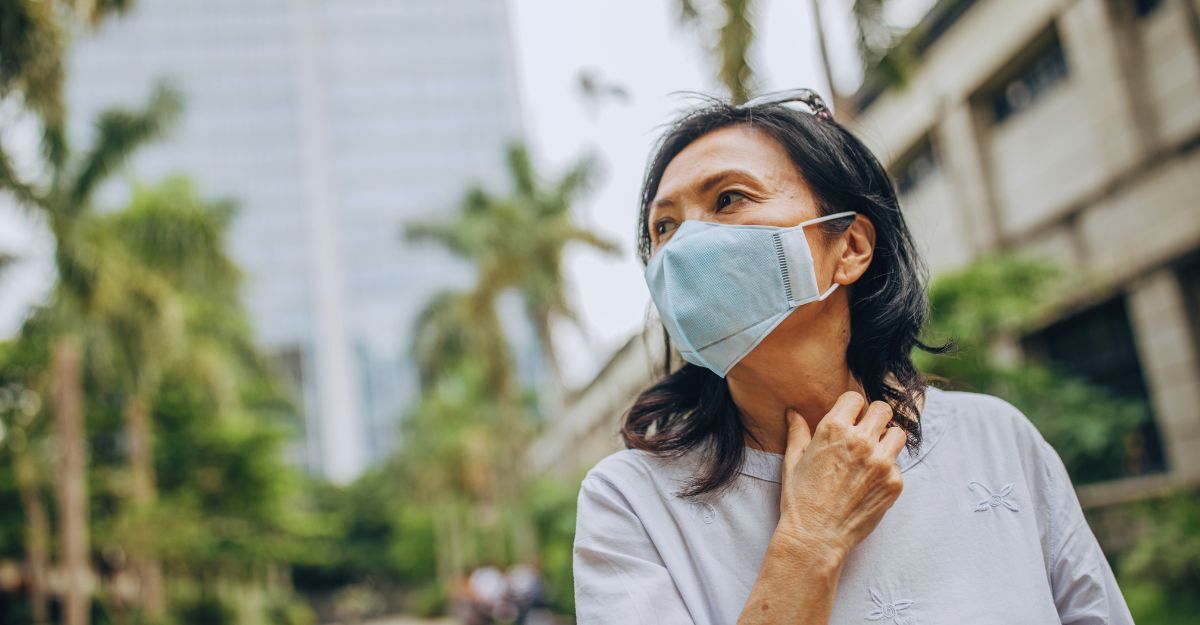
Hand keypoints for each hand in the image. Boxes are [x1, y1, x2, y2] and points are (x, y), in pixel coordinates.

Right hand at [772, 391, 906, 560]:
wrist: (816, 537)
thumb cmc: (800, 499)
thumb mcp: (792, 461)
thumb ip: (798, 432)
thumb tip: (793, 412)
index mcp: (834, 429)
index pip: (855, 398)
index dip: (852, 408)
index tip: (849, 419)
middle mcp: (861, 441)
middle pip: (883, 410)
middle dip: (874, 418)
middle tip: (866, 433)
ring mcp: (882, 462)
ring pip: (898, 434)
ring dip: (886, 440)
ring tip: (872, 456)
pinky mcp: (894, 483)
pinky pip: (898, 466)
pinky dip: (887, 471)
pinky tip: (869, 484)